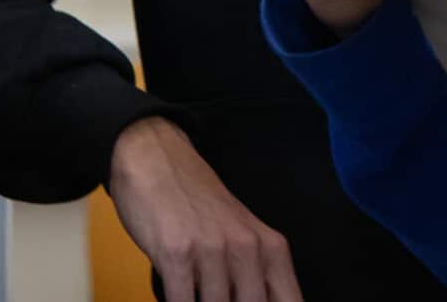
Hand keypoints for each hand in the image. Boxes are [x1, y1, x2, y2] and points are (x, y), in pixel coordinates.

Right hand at [107, 116, 303, 301]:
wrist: (157, 159)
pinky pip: (182, 301)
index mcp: (269, 246)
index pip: (289, 298)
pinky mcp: (176, 252)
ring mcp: (212, 249)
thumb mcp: (240, 233)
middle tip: (219, 300)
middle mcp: (246, 247)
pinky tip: (177, 300)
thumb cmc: (198, 203)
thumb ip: (255, 273)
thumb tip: (258, 301)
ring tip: (196, 295)